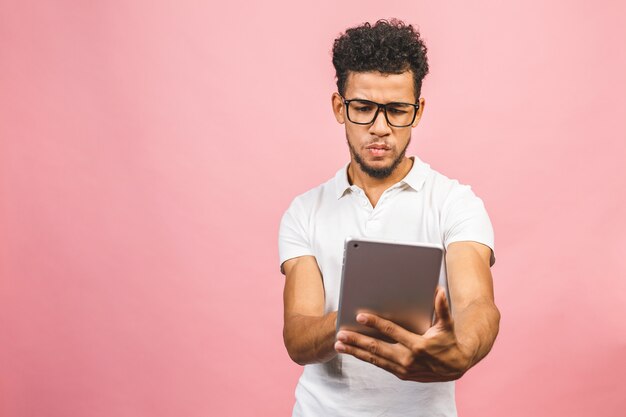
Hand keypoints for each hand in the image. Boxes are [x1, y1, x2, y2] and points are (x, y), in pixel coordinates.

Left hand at [334, 287, 473, 381]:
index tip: (360, 316)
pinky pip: (379, 365)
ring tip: (339, 344)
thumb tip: (439, 290)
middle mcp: (408, 359)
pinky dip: (364, 358)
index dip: (375, 323)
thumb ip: (442, 308)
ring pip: (374, 359)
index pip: (391, 331)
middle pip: (376, 348)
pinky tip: (353, 352)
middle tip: (340, 334)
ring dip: (355, 351)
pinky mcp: (401, 374)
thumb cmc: (449, 341)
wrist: (455, 366)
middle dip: (356, 340)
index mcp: (417, 345)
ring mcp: (403, 369)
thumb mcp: (447, 325)